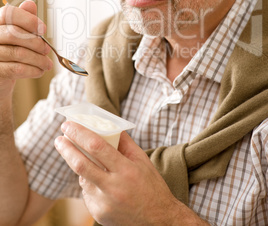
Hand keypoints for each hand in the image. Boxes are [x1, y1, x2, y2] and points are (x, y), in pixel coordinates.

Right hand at [0, 0, 52, 95]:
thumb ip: (25, 19)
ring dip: (38, 59)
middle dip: (36, 42)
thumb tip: (29, 4)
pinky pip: (16, 69)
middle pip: (14, 33)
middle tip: (47, 49)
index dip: (28, 20)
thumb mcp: (20, 33)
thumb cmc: (12, 49)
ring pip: (18, 53)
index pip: (9, 13)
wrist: (1, 76)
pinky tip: (39, 71)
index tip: (43, 30)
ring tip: (47, 64)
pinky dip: (32, 70)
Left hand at [55, 122, 208, 225]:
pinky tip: (99, 182)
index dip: (80, 134)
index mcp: (126, 170)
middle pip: (81, 164)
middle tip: (59, 138)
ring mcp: (104, 203)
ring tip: (87, 161)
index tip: (68, 125)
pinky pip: (87, 192)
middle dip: (66, 148)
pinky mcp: (98, 214)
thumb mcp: (142, 160)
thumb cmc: (151, 185)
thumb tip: (109, 125)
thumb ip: (124, 142)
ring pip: (82, 178)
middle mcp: (113, 187)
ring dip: (80, 166)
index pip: (97, 147)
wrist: (158, 220)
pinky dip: (89, 182)